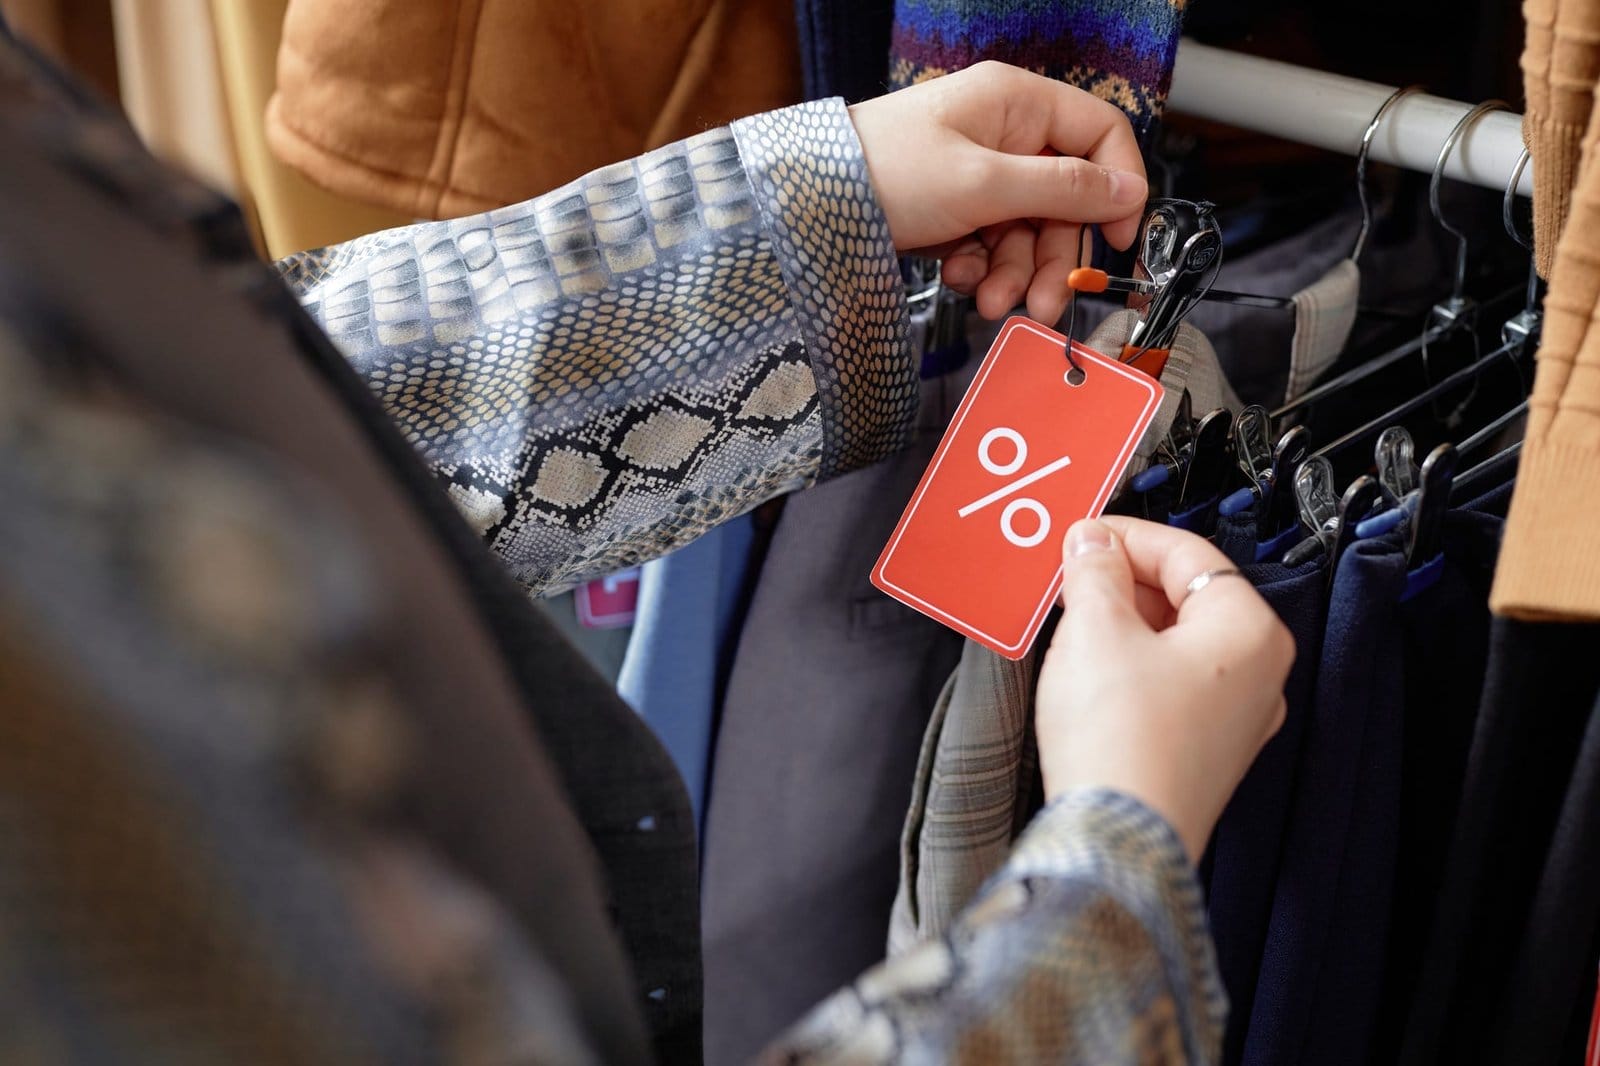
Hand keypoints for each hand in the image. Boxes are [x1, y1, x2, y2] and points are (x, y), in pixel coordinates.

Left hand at [848, 61, 1147, 325]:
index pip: (1100, 135)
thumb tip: (1128, 192)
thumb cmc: (887, 172)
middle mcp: (1002, 133)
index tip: (1120, 237)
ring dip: (1014, 273)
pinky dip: (980, 269)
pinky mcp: (952, 208)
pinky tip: (958, 280)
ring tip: (986, 303)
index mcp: (1017, 104)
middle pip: (1062, 199)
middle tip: (1043, 305)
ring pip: (1026, 230)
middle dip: (1053, 257)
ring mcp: (976, 172)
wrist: (808, 206)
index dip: (1119, 186)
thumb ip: (1063, 189)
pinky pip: (989, 243)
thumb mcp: (985, 184)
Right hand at [1035, 517, 1293, 861]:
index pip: (1189, 554)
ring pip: (1177, 645)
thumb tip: (1095, 545)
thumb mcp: (1095, 630)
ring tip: (1074, 622)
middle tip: (1075, 577)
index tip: (1086, 537)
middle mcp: (1257, 676)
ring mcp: (1233, 720)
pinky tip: (1091, 673)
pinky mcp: (1201, 754)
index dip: (1128, 537)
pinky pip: (1169, 688)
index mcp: (1251, 633)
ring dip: (1124, 625)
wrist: (1114, 839)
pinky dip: (1131, 668)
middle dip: (1126, 581)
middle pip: (1188, 598)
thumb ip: (1096, 572)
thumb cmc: (1122, 744)